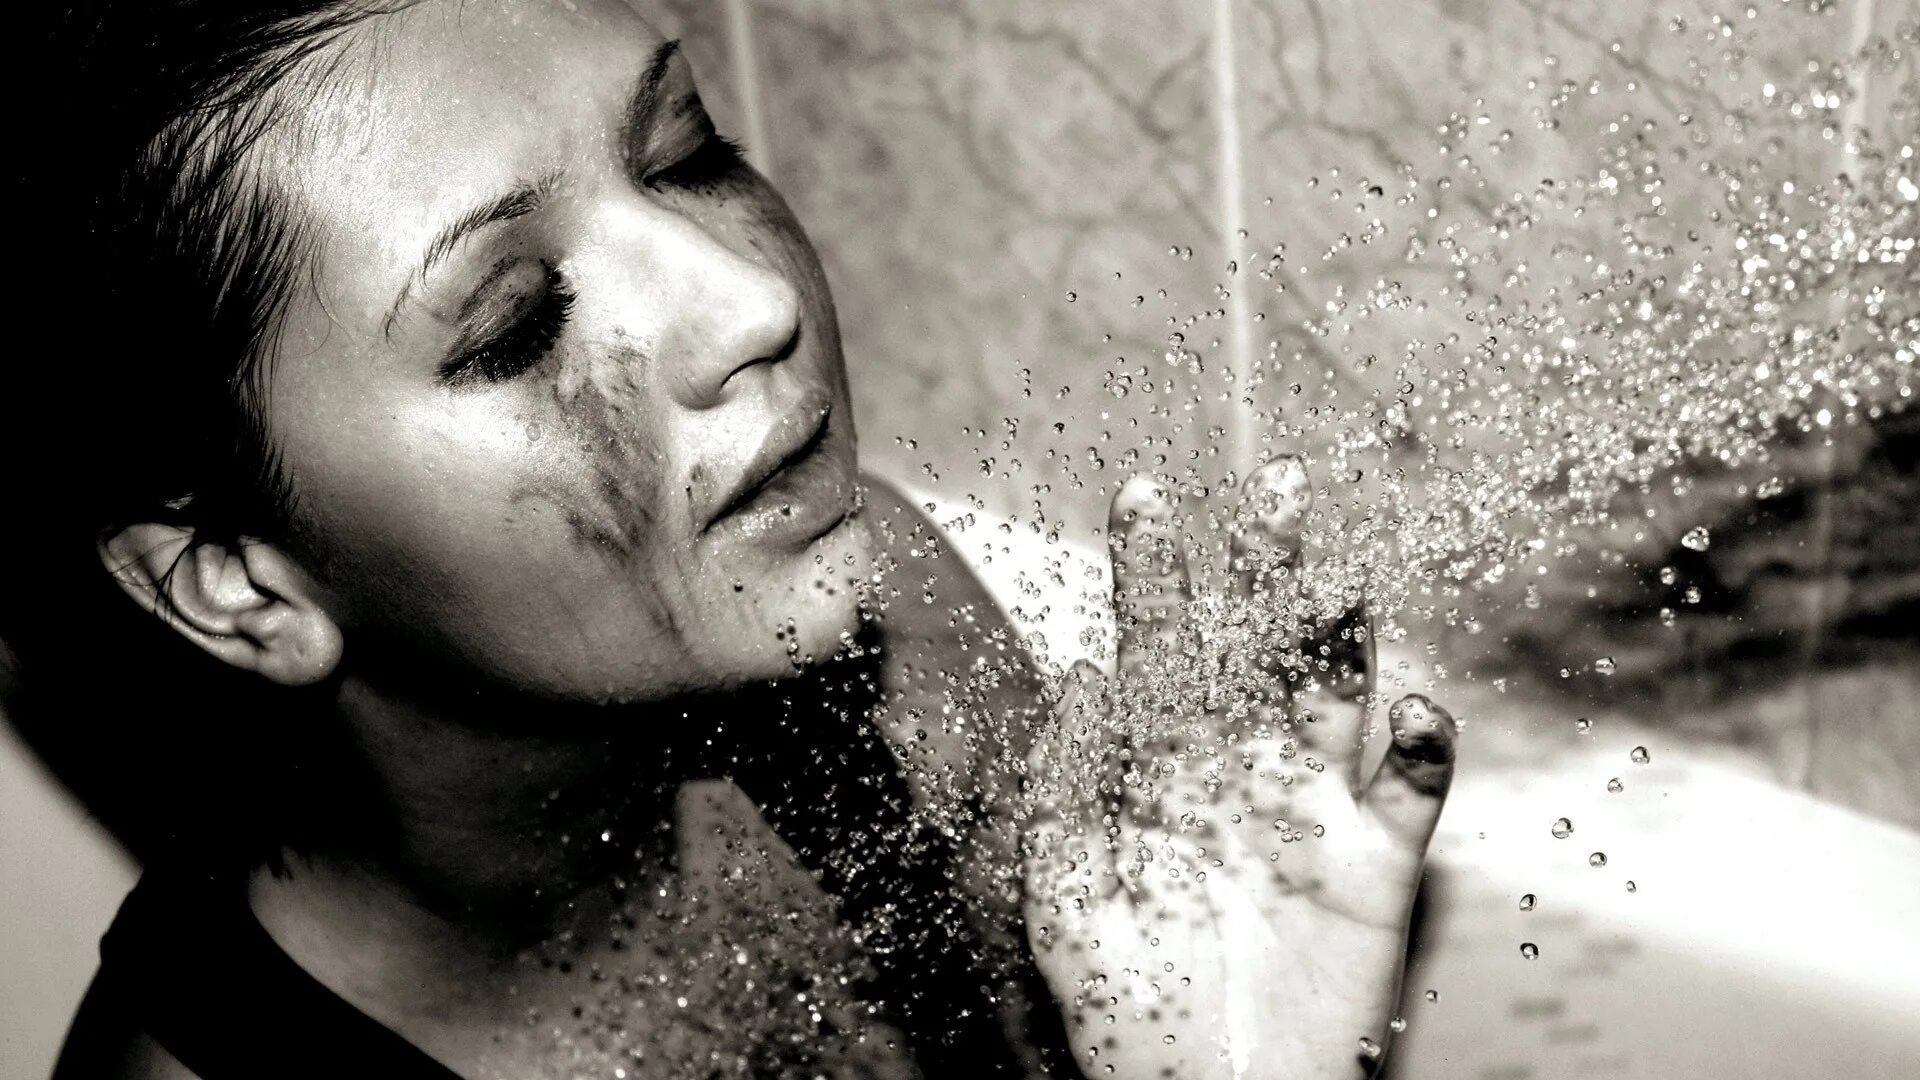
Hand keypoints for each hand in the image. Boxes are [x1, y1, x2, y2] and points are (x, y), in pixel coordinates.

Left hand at [1022, 461, 1456, 1079]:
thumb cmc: (1125, 1007)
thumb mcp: (1061, 894)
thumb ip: (1065, 785)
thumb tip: (1080, 677)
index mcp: (1162, 771)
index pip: (1160, 649)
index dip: (1155, 575)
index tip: (1146, 497)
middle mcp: (1241, 771)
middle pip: (1258, 647)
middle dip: (1264, 568)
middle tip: (1273, 485)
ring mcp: (1311, 809)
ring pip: (1335, 694)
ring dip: (1344, 630)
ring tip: (1342, 567)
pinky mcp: (1375, 863)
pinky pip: (1410, 791)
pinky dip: (1422, 747)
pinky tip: (1414, 709)